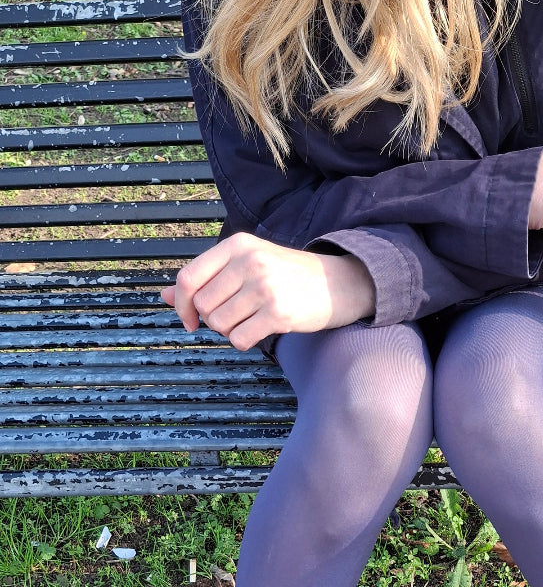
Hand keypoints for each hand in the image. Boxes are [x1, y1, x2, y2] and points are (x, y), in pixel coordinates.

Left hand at [160, 233, 375, 349]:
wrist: (337, 284)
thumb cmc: (286, 276)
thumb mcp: (245, 265)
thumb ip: (205, 279)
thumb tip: (162, 296)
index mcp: (237, 244)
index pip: (188, 278)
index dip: (180, 304)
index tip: (189, 319)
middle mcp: (249, 261)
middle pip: (203, 305)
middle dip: (213, 319)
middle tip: (236, 315)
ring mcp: (265, 286)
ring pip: (220, 324)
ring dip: (230, 331)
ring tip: (250, 320)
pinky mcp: (278, 312)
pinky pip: (240, 340)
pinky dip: (244, 342)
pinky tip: (260, 330)